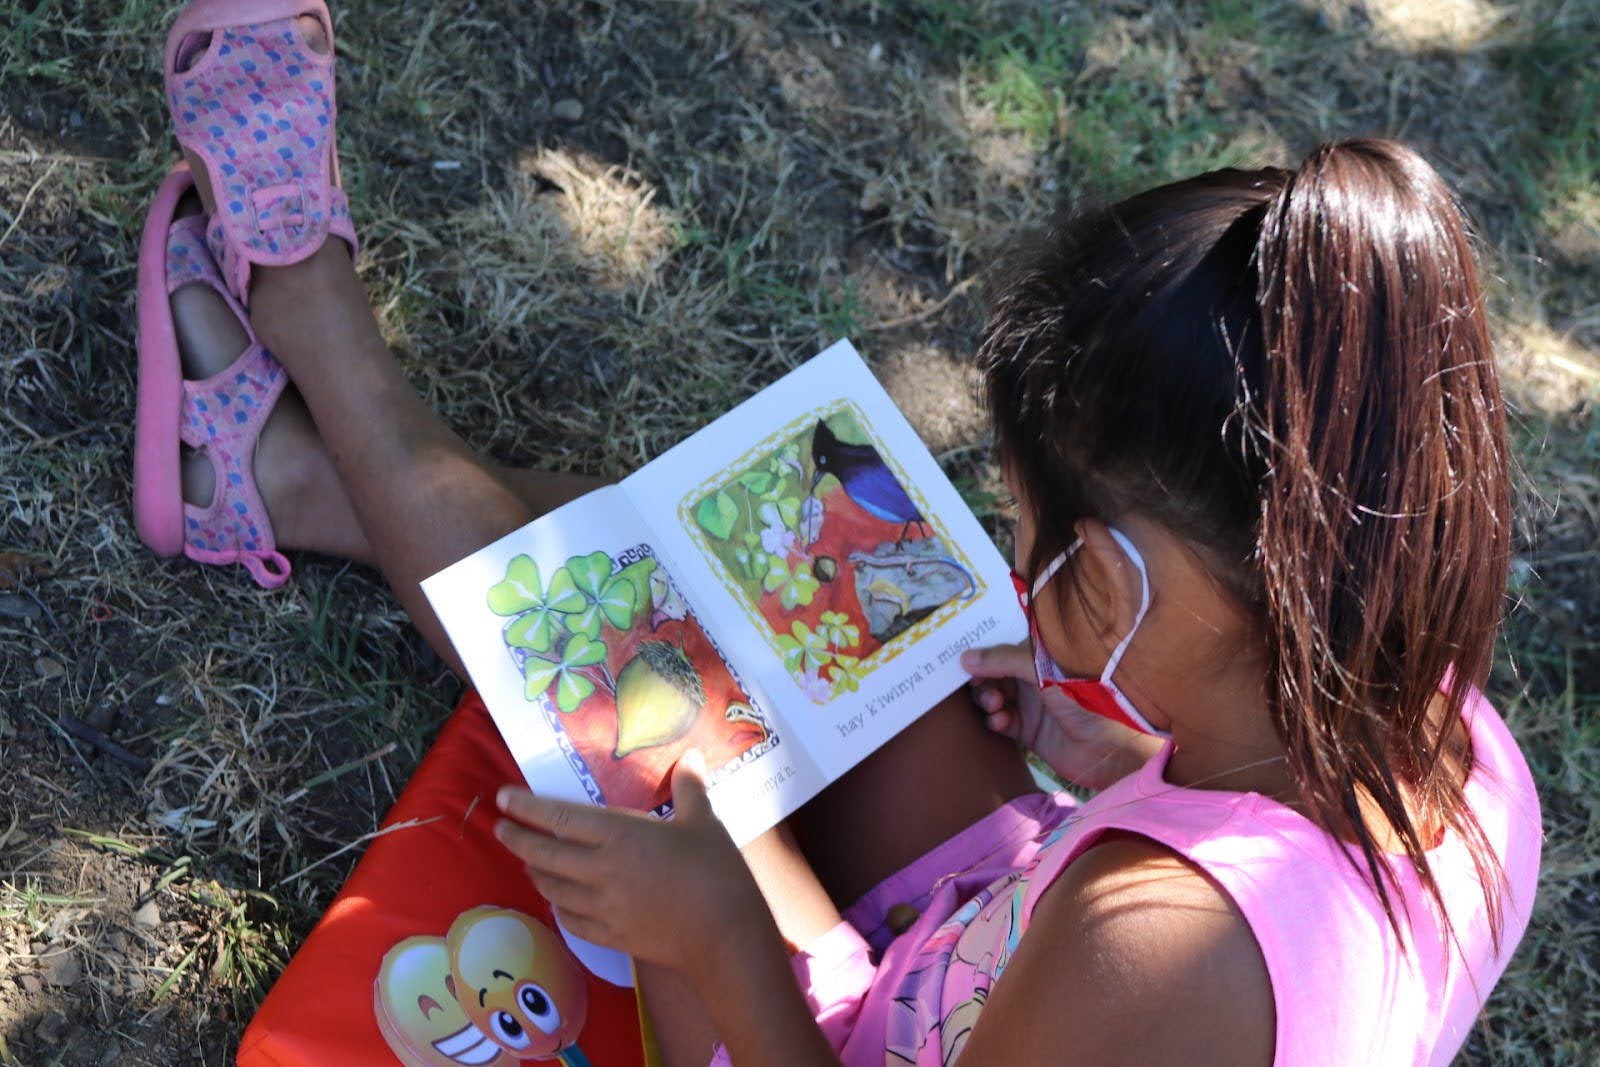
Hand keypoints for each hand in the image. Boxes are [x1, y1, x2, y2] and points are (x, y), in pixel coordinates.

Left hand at [494, 751, 774, 979]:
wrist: (724, 935)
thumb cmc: (716, 872)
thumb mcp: (704, 822)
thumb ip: (689, 788)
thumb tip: (690, 756)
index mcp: (619, 835)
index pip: (559, 818)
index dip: (527, 807)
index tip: (503, 798)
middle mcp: (600, 870)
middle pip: (544, 854)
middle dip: (517, 839)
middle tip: (500, 828)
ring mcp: (602, 907)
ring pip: (552, 888)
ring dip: (534, 872)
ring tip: (526, 861)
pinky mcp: (611, 935)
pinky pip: (570, 920)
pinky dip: (557, 906)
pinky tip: (556, 901)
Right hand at [962, 643, 1161, 791]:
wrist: (1111, 746)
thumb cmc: (1085, 696)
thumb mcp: (1042, 669)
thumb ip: (1003, 660)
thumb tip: (966, 658)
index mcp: (1041, 656)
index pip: (1005, 647)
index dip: (984, 651)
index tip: (964, 656)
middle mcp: (1034, 678)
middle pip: (994, 673)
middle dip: (982, 678)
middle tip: (979, 685)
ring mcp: (1031, 704)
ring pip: (994, 696)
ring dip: (987, 698)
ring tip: (995, 704)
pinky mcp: (1029, 731)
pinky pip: (1001, 722)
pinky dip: (995, 720)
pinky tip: (1001, 721)